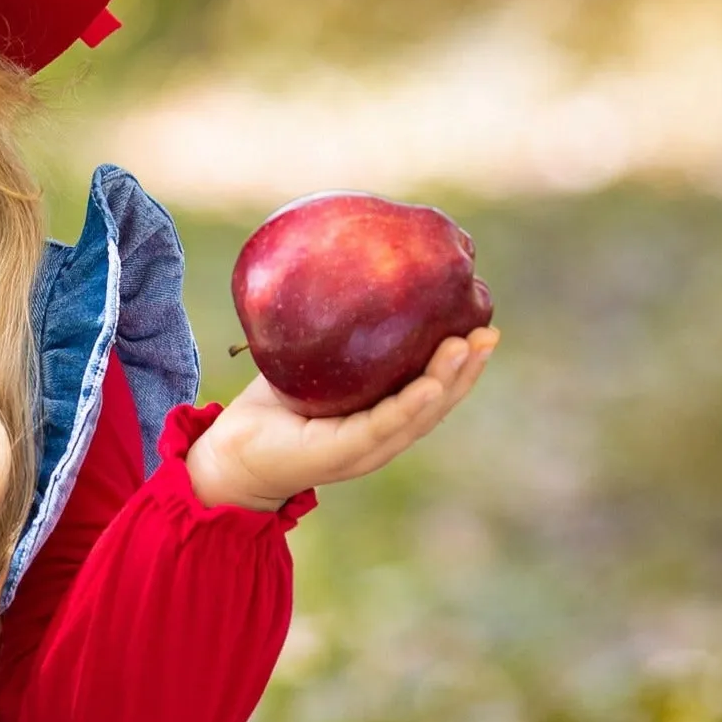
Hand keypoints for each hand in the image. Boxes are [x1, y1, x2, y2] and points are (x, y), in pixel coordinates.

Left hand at [188, 324, 498, 512]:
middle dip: (468, 371)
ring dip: (448, 383)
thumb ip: (337, 329)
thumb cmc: (270, 406)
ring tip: (467, 346)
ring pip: (419, 417)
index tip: (484, 327)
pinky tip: (428, 384)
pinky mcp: (340, 454)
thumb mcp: (311, 361)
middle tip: (491, 331)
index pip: (432, 391)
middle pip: (438, 405)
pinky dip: (410, 405)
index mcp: (381, 418)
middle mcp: (380, 438)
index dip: (462, 364)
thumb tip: (353, 267)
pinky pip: (382, 425)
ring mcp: (364, 450)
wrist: (230, 453)